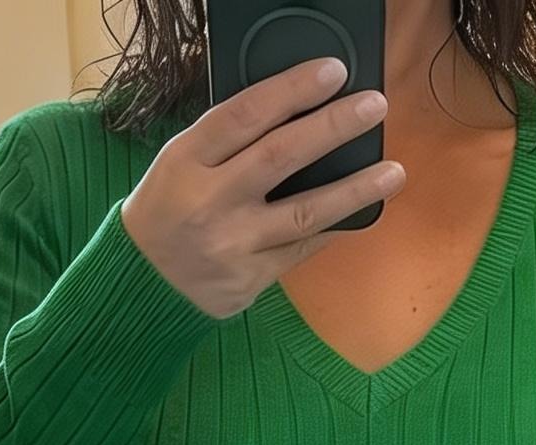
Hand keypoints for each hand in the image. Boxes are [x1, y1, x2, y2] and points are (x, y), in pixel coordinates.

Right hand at [122, 59, 404, 318]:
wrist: (142, 282)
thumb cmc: (168, 208)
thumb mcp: (180, 162)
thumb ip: (228, 140)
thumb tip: (294, 111)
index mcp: (187, 160)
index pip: (246, 114)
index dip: (293, 90)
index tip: (333, 72)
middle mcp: (210, 201)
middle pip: (281, 156)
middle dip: (333, 127)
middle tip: (375, 105)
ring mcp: (233, 244)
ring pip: (304, 211)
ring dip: (355, 189)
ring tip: (394, 171)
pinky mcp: (250, 279)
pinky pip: (302, 248)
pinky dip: (334, 227)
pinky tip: (361, 211)